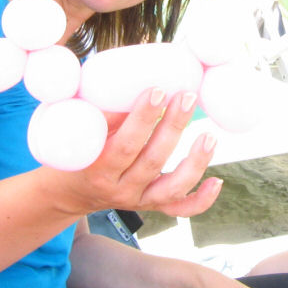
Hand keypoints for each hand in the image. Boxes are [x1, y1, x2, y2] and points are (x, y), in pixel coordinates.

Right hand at [49, 87, 221, 216]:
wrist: (70, 191)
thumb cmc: (77, 151)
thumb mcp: (81, 132)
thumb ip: (105, 112)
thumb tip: (136, 78)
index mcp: (98, 171)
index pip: (125, 146)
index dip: (142, 118)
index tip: (157, 90)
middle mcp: (120, 190)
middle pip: (152, 161)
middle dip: (173, 127)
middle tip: (187, 97)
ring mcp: (139, 200)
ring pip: (172, 187)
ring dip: (195, 162)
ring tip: (209, 136)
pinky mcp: (152, 207)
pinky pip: (179, 209)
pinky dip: (201, 200)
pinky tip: (217, 181)